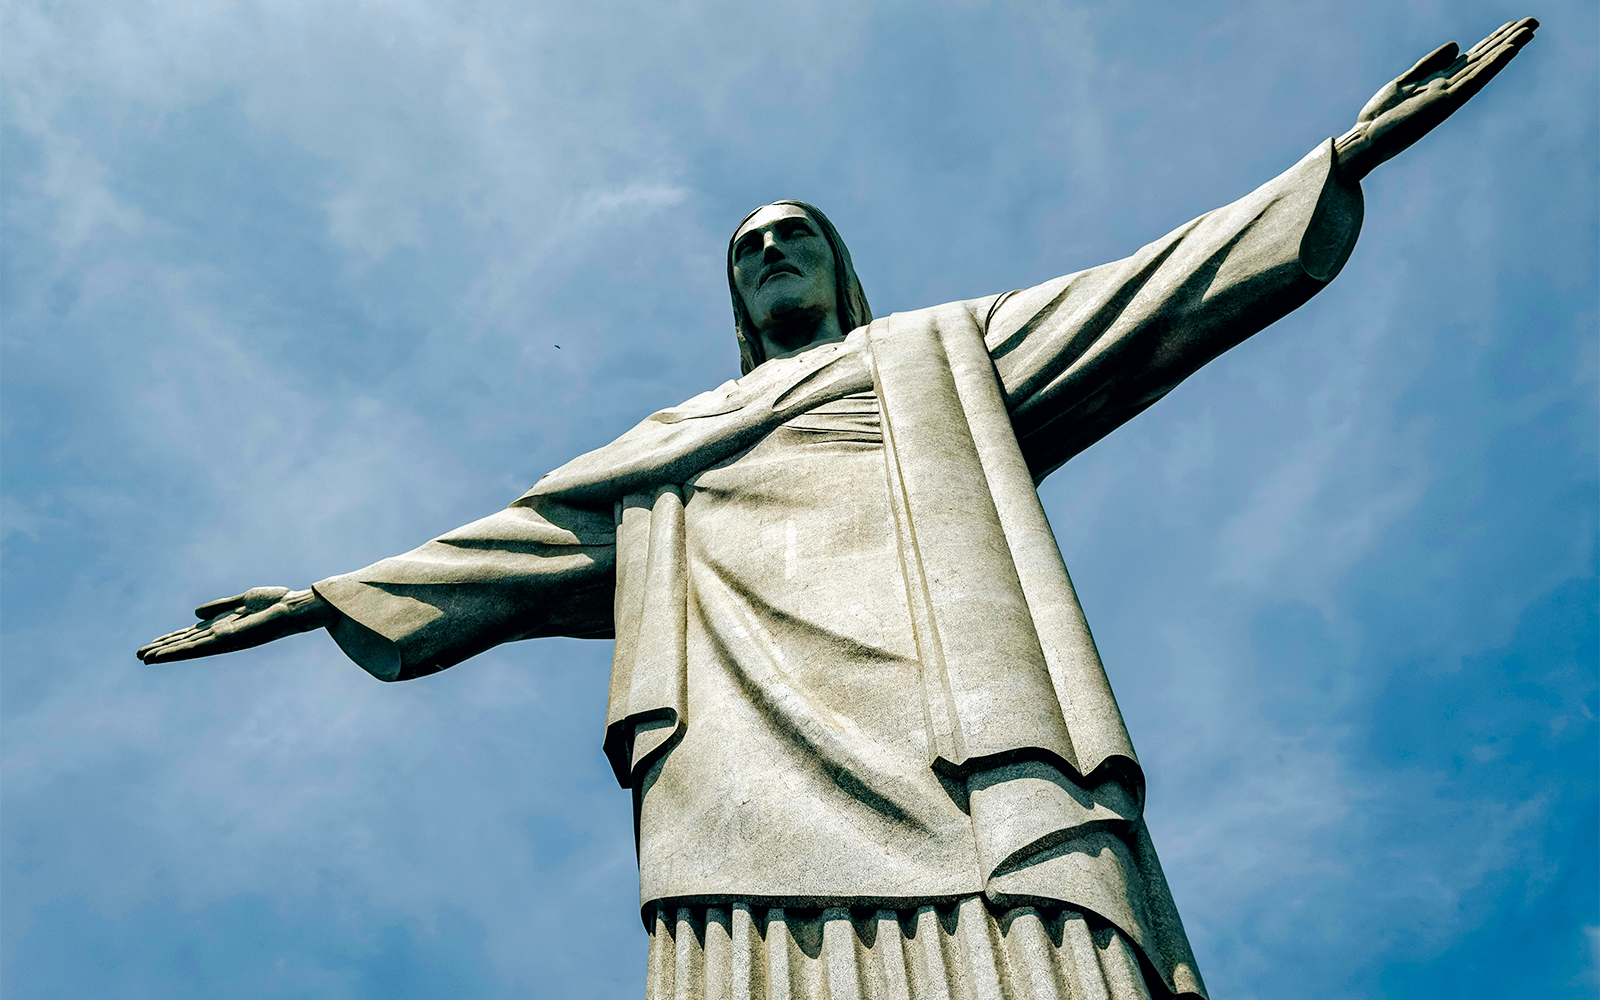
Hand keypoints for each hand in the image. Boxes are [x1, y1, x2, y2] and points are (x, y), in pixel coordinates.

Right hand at [137, 586, 334, 662]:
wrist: (294, 607)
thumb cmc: (275, 602)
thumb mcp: (243, 600)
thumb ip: (220, 607)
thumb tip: (194, 613)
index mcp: (223, 625)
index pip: (192, 634)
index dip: (172, 639)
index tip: (152, 644)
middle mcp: (221, 635)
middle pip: (186, 642)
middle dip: (164, 648)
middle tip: (139, 655)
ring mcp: (223, 640)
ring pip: (188, 648)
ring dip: (166, 653)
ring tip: (144, 658)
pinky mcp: (227, 641)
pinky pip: (199, 648)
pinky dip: (179, 652)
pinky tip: (164, 655)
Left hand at [1335, 18, 1537, 180]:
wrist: (1365, 141)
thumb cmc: (1380, 117)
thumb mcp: (1405, 81)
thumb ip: (1429, 63)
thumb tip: (1457, 45)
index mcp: (1440, 82)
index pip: (1473, 57)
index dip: (1493, 40)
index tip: (1514, 24)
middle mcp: (1449, 88)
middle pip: (1483, 59)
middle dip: (1507, 40)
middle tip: (1534, 22)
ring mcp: (1449, 95)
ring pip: (1484, 67)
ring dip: (1507, 48)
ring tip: (1529, 31)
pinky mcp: (1444, 102)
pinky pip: (1473, 80)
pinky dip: (1492, 65)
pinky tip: (1509, 50)